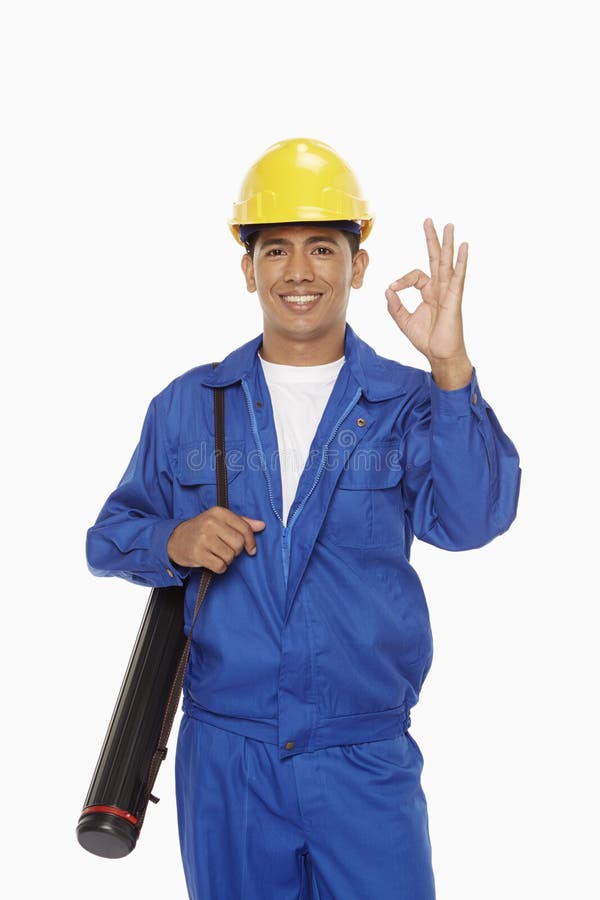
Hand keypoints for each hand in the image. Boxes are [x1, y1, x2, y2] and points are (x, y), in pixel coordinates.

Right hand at [167, 507, 265, 573]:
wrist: (175, 539)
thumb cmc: (201, 530)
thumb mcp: (220, 520)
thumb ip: (242, 522)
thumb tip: (262, 525)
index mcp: (218, 512)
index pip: (244, 528)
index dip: (251, 541)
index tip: (251, 549)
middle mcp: (210, 523)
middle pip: (238, 543)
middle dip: (236, 551)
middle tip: (227, 550)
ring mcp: (203, 538)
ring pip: (230, 556)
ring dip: (227, 560)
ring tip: (218, 555)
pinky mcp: (197, 553)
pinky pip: (220, 566)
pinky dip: (220, 568)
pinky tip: (213, 562)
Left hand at [385, 219, 472, 388]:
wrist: (440, 355)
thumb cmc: (426, 339)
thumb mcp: (404, 321)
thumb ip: (394, 306)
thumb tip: (387, 289)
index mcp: (429, 292)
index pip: (415, 275)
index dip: (402, 279)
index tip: (392, 289)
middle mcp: (440, 289)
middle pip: (435, 259)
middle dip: (432, 240)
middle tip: (428, 220)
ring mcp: (449, 292)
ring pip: (447, 263)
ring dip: (448, 244)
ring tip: (449, 225)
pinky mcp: (455, 299)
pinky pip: (458, 277)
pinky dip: (461, 261)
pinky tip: (464, 247)